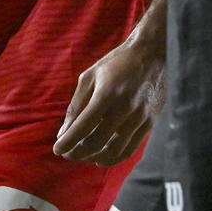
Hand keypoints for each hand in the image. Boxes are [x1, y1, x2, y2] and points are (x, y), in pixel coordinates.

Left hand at [54, 31, 165, 165]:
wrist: (154, 52)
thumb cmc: (117, 63)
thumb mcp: (90, 77)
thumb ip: (76, 106)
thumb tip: (63, 133)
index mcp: (107, 94)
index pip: (82, 127)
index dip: (67, 142)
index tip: (57, 149)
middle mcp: (125, 107)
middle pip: (96, 142)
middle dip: (77, 152)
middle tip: (68, 153)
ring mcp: (140, 116)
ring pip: (114, 150)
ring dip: (94, 157)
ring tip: (84, 155)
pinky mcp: (151, 121)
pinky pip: (131, 148)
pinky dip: (114, 157)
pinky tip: (102, 155)